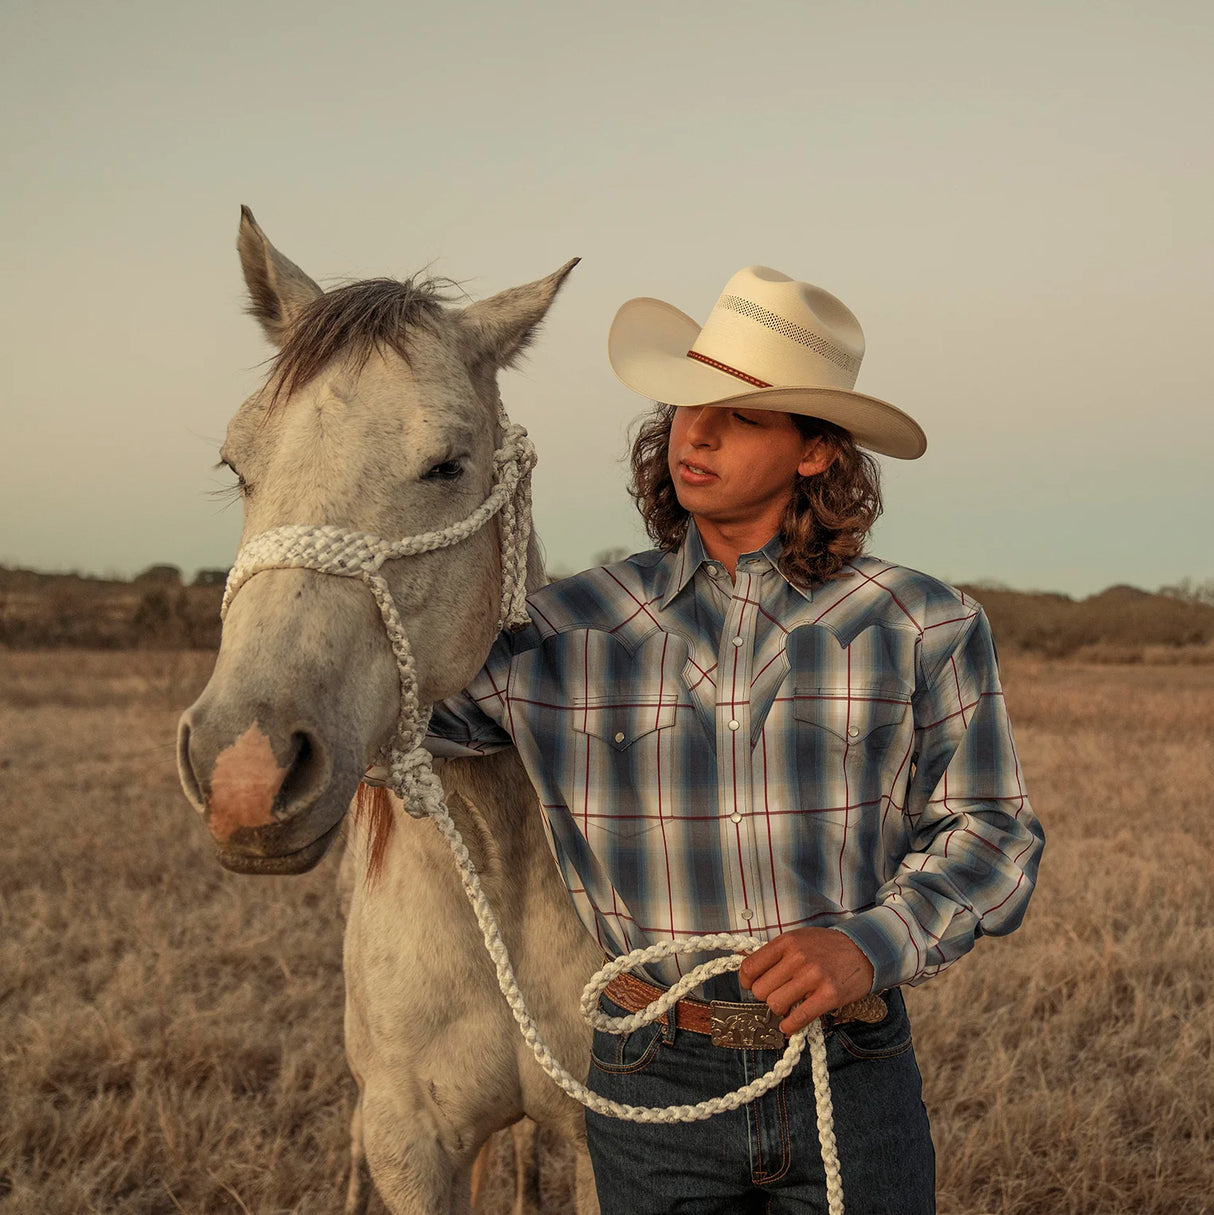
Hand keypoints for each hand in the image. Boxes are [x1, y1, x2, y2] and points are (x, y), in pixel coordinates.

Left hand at [737, 928, 874, 1035]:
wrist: (864, 950)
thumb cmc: (827, 946)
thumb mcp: (798, 938)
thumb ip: (774, 952)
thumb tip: (743, 964)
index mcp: (786, 942)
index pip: (750, 967)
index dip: (746, 981)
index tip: (751, 985)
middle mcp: (797, 958)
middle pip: (760, 989)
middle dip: (765, 996)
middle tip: (777, 994)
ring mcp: (813, 977)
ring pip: (775, 1004)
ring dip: (779, 1010)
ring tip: (788, 1005)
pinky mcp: (828, 995)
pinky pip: (798, 1017)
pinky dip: (789, 1025)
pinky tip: (789, 1024)